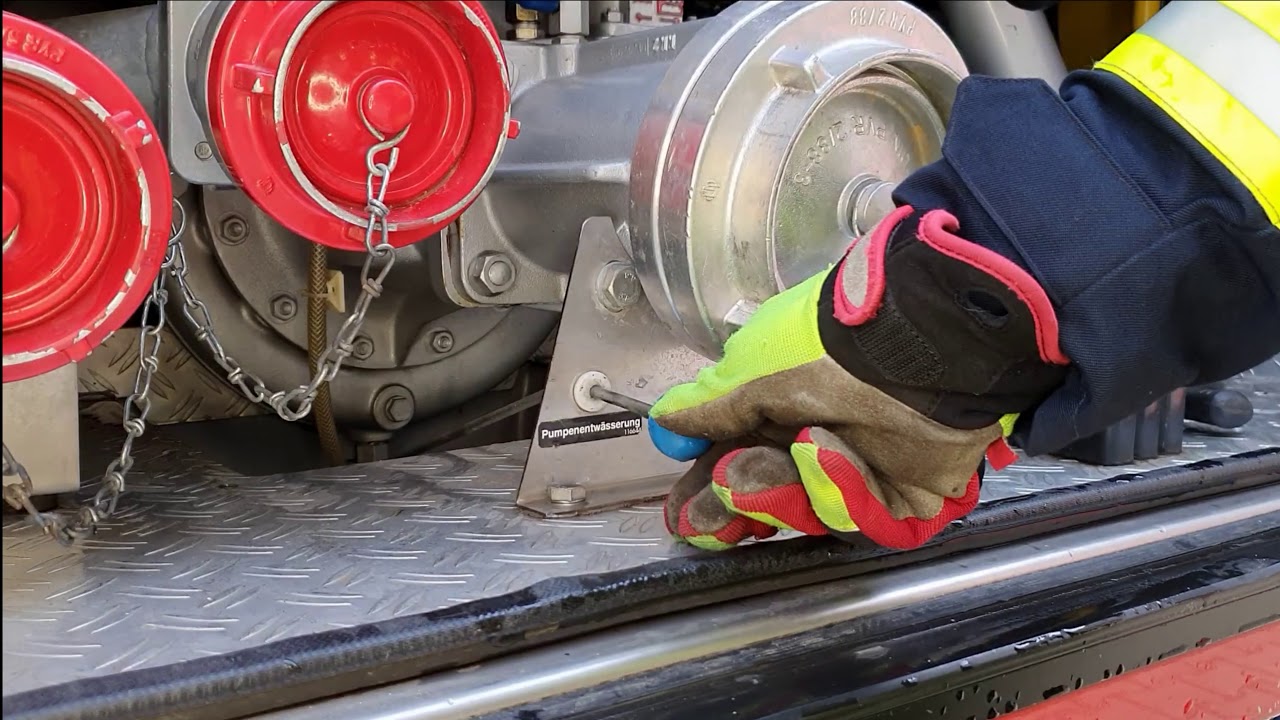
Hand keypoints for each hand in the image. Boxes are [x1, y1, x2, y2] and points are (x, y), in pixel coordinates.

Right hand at [650, 206, 1068, 550]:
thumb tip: (667, 421)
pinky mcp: (908, 497)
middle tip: (710, 517)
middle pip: (770, 498)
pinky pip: (865, 519)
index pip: (735, 460)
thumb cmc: (830, 345)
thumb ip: (713, 408)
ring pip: (812, 513)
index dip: (706, 487)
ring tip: (800, 450)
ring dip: (794, 489)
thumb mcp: (755, 369)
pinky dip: (847, 492)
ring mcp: (865, 471)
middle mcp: (821, 442)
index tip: (680, 510)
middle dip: (740, 504)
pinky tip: (836, 457)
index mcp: (782, 409)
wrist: (914, 343)